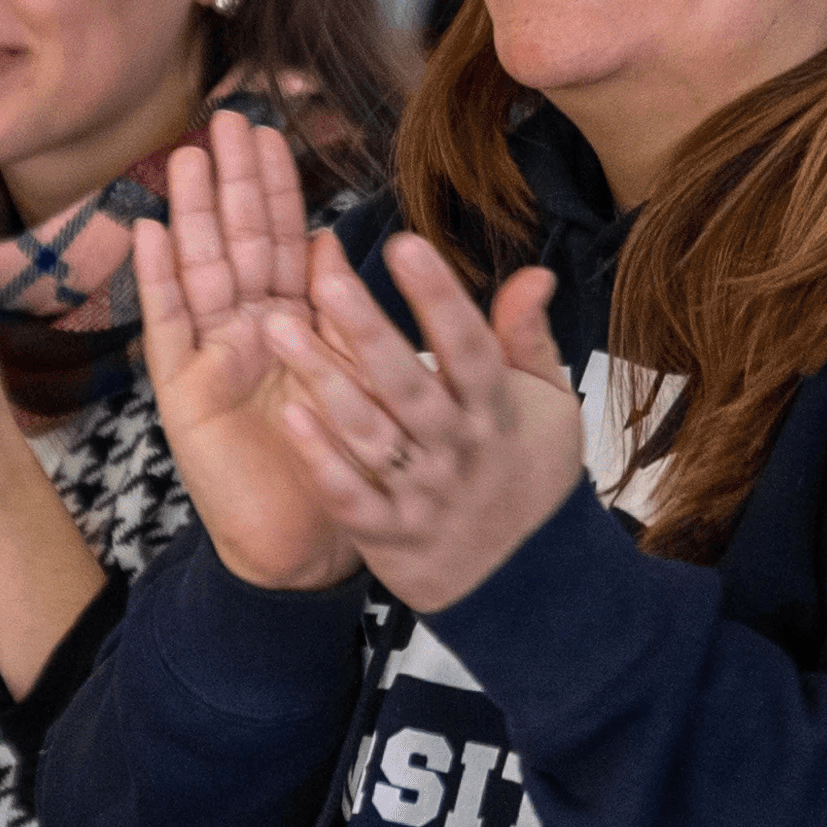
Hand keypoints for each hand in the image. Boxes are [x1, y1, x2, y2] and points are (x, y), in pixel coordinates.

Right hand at [131, 108, 359, 590]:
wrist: (306, 543)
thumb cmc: (339, 463)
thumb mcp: (356, 379)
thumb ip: (343, 315)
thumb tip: (329, 244)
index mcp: (293, 322)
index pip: (281, 239)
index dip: (273, 187)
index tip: (267, 131)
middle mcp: (247, 329)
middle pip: (236, 241)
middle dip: (231, 181)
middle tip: (225, 119)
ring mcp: (210, 356)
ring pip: (199, 270)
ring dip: (193, 214)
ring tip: (188, 158)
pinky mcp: (184, 392)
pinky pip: (169, 328)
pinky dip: (158, 280)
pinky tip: (148, 232)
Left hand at [262, 230, 580, 616]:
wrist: (527, 581)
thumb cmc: (529, 475)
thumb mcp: (548, 405)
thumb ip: (527, 338)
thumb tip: (534, 272)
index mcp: (496, 409)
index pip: (470, 346)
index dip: (440, 297)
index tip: (406, 245)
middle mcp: (457, 446)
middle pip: (409, 383)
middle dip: (366, 330)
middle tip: (324, 280)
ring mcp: (422, 493)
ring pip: (370, 434)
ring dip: (325, 382)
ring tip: (279, 329)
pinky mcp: (390, 534)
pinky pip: (352, 496)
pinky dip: (323, 460)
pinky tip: (290, 416)